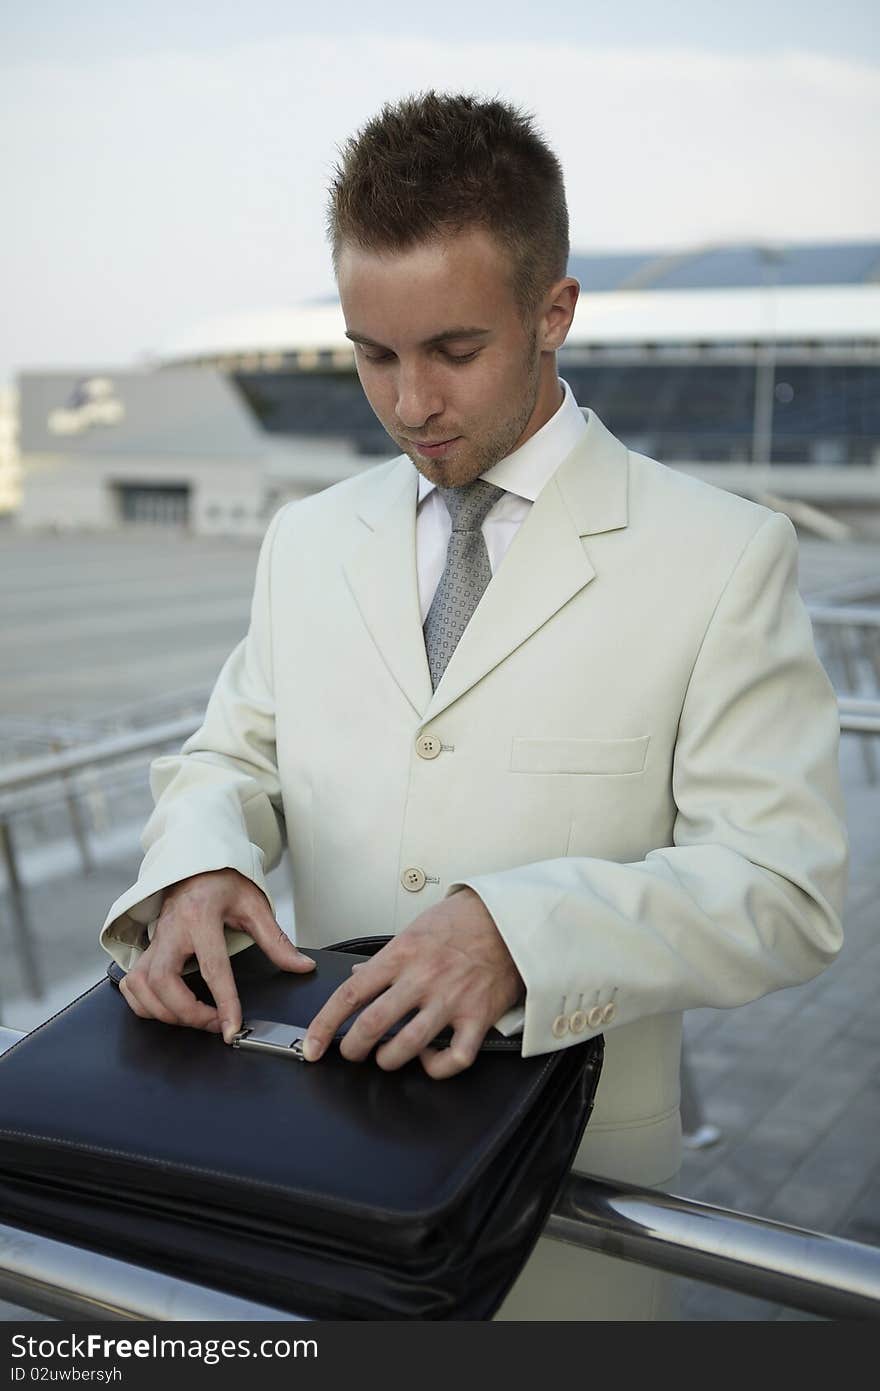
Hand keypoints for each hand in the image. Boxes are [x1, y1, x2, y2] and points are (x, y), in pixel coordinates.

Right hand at [118, 868, 314, 1042]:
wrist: (196, 864)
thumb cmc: (223, 881)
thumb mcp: (255, 905)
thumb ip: (276, 940)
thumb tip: (301, 966)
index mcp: (201, 916)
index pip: (212, 967)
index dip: (223, 1003)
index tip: (231, 1027)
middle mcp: (172, 929)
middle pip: (163, 980)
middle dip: (185, 1012)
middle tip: (212, 1024)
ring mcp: (155, 940)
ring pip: (140, 985)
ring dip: (163, 1011)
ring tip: (193, 1020)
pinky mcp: (146, 948)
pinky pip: (132, 984)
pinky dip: (144, 1004)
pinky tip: (165, 1009)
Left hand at [303, 888, 523, 1078]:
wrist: (509, 918)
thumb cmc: (463, 921)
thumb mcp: (414, 930)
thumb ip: (384, 959)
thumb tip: (358, 976)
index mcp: (400, 955)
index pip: (349, 995)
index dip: (324, 1025)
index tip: (313, 1044)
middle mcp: (422, 979)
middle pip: (371, 1025)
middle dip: (352, 1048)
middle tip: (350, 1052)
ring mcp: (450, 1000)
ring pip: (405, 1046)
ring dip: (387, 1060)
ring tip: (385, 1058)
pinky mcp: (477, 1017)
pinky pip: (455, 1058)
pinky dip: (437, 1067)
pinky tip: (430, 1060)